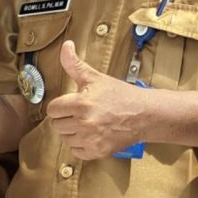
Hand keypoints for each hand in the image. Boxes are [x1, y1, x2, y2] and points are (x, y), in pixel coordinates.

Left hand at [47, 42, 153, 160]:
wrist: (145, 114)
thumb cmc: (120, 95)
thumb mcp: (96, 78)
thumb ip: (74, 64)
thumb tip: (66, 46)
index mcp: (81, 103)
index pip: (52, 110)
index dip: (61, 106)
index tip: (72, 104)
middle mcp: (84, 123)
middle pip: (57, 125)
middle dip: (67, 118)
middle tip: (82, 113)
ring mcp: (91, 139)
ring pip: (65, 138)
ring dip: (73, 132)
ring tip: (88, 123)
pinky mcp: (97, 151)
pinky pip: (76, 151)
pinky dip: (82, 145)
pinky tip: (92, 135)